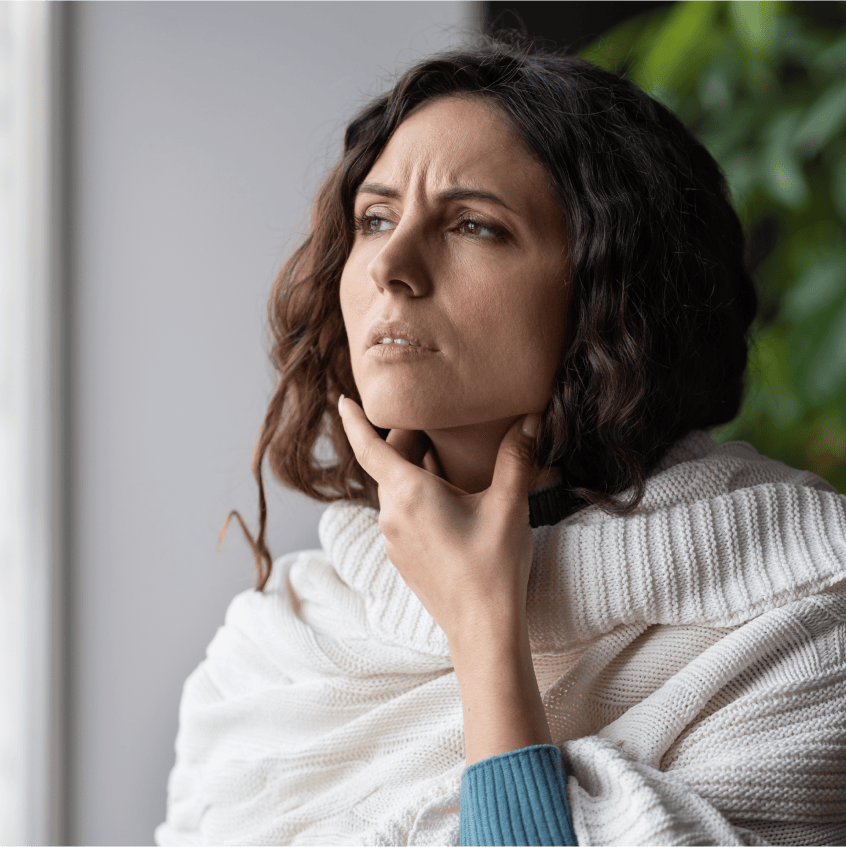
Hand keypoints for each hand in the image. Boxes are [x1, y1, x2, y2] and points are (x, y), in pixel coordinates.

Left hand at [337, 395, 540, 644]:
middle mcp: (391, 514)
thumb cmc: (494, 567)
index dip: (355, 421)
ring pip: (396, 490)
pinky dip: (416, 496)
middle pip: (389, 464)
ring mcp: (393, 539)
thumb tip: (530, 419)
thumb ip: (516, 457)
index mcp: (409, 493)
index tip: (343, 400)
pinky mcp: (401, 557)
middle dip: (407, 440)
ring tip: (447, 460)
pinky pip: (401, 513)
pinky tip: (448, 500)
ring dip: (414, 470)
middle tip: (436, 425)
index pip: (369, 447)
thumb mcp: (508, 505)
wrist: (482, 630)